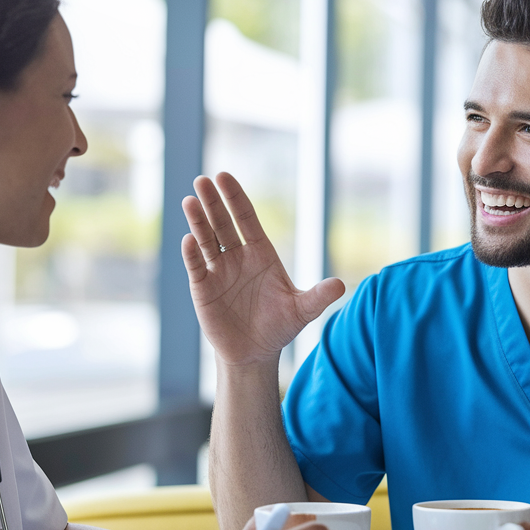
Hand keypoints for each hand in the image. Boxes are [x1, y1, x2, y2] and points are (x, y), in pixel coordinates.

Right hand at [181, 172, 344, 366]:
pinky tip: (189, 240)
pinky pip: (196, 267)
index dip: (235, 198)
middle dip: (213, 202)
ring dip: (198, 222)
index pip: (246, 219)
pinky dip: (192, 254)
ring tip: (190, 202)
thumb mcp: (302, 311)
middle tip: (202, 180)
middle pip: (223, 224)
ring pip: (206, 240)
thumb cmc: (279, 326)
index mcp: (260, 253)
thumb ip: (318, 297)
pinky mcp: (203, 289)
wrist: (255, 352)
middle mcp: (237, 257)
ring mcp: (218, 271)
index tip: (224, 177)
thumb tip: (341, 285)